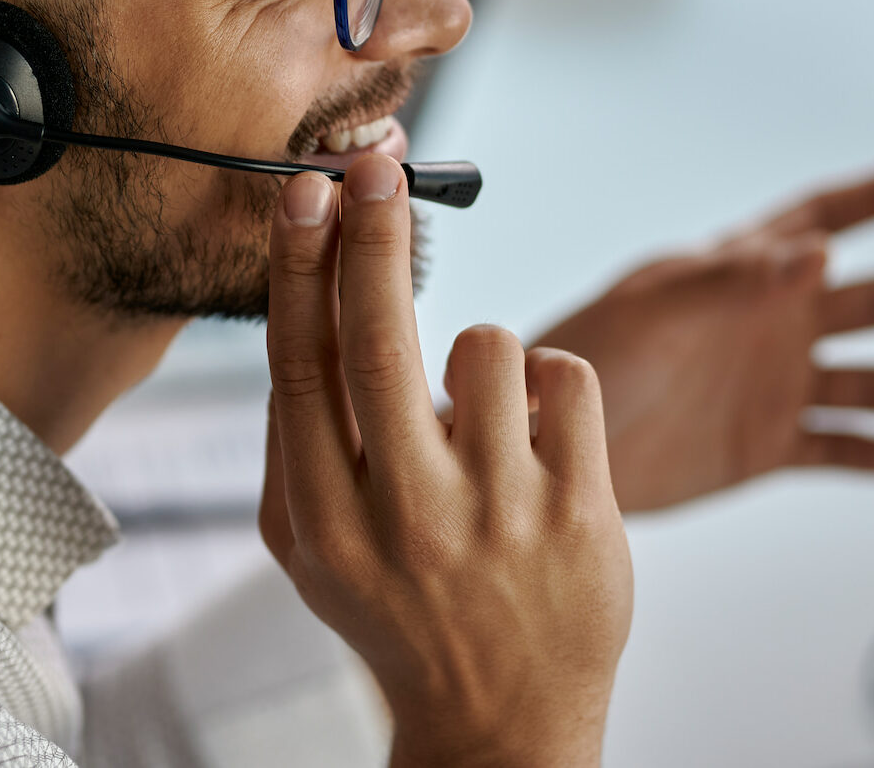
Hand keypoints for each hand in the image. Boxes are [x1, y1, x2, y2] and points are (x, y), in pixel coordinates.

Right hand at [260, 156, 632, 767]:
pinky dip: (552, 385)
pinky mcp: (583, 515)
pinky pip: (569, 377)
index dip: (299, 263)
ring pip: (489, 343)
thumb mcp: (308, 548)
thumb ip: (289, 440)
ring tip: (484, 420)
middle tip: (376, 162)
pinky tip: (539, 438)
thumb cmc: (395, 610)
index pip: (300, 363)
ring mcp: (499, 516)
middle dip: (374, 230)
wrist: (501, 724)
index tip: (307, 188)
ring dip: (484, 356)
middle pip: (379, 334)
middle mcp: (404, 515)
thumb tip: (300, 296)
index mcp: (324, 520)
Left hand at [535, 167, 873, 513]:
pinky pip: (834, 446)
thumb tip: (815, 248)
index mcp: (737, 275)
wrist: (541, 447)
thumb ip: (728, 281)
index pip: (819, 220)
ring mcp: (768, 385)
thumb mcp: (650, 311)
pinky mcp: (759, 445)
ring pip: (870, 382)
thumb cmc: (579, 361)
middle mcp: (766, 324)